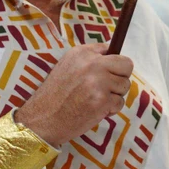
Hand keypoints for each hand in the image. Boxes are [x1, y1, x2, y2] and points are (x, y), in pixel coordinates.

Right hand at [17, 44, 133, 148]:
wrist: (42, 120)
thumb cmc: (56, 95)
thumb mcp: (68, 66)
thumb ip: (90, 59)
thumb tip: (114, 53)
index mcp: (82, 52)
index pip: (112, 49)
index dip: (112, 64)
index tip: (104, 73)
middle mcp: (92, 63)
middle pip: (126, 65)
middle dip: (120, 78)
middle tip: (104, 88)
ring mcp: (98, 82)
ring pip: (125, 85)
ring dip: (114, 95)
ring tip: (94, 99)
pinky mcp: (103, 100)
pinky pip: (120, 102)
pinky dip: (111, 109)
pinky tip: (94, 110)